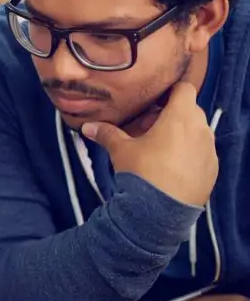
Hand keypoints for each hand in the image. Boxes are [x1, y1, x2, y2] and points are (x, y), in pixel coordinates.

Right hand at [81, 82, 217, 206]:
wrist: (161, 211)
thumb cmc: (142, 172)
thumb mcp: (121, 150)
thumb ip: (107, 134)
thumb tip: (86, 126)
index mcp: (180, 117)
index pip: (184, 89)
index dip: (169, 93)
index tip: (153, 103)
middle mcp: (201, 129)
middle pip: (189, 111)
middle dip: (170, 115)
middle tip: (148, 129)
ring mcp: (210, 150)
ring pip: (197, 132)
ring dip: (181, 134)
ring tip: (159, 150)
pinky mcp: (213, 168)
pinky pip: (202, 152)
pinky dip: (189, 154)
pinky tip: (171, 168)